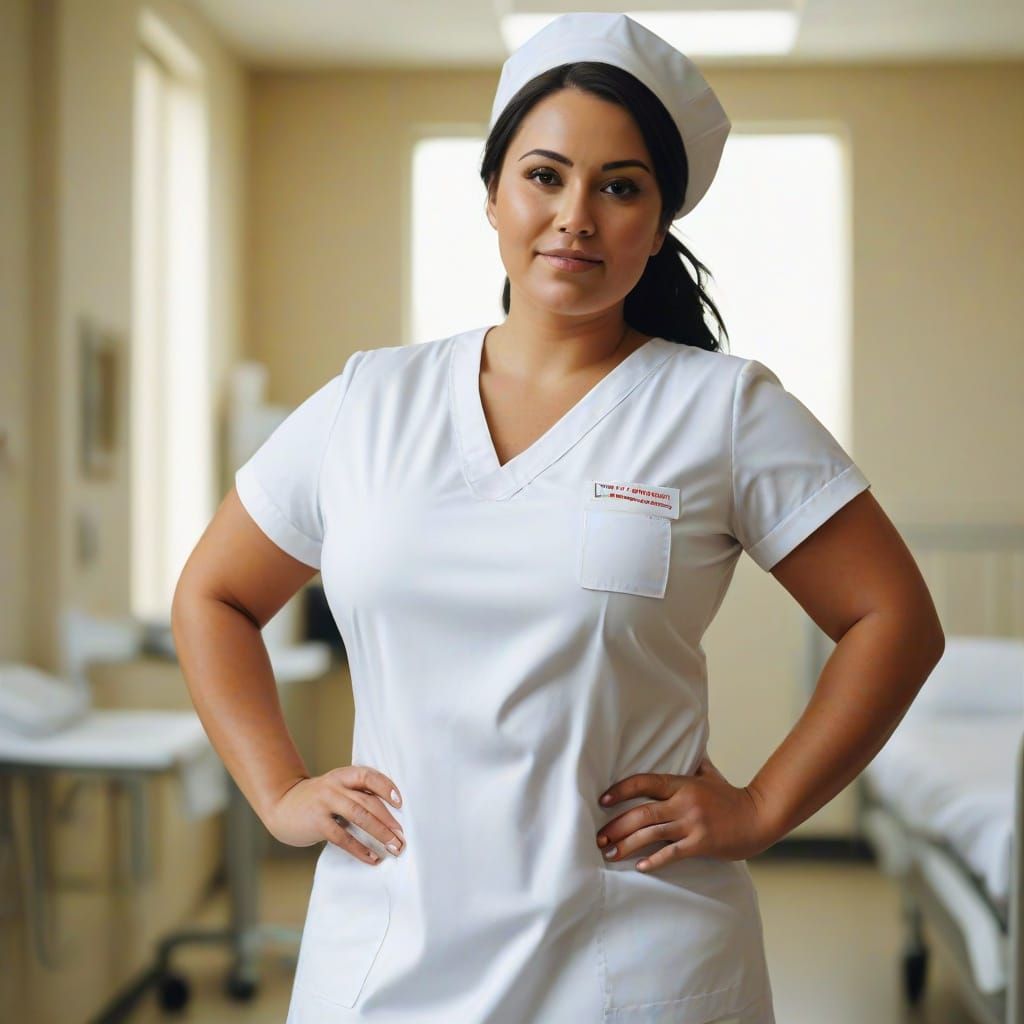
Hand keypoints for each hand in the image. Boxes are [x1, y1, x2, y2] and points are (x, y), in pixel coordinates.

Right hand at [265, 765, 405, 864]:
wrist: (281, 805)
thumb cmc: (316, 800)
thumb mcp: (335, 789)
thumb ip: (356, 794)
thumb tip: (389, 815)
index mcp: (342, 775)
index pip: (368, 775)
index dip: (386, 787)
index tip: (400, 802)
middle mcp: (335, 786)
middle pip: (368, 801)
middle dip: (389, 820)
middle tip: (402, 837)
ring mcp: (325, 803)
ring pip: (360, 816)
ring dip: (380, 833)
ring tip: (394, 847)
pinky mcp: (317, 823)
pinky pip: (343, 837)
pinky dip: (360, 849)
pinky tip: (372, 858)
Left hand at [595, 754, 775, 871]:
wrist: (758, 817)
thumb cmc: (731, 797)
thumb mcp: (710, 775)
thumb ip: (694, 764)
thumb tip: (689, 746)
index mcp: (682, 784)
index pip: (644, 782)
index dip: (621, 790)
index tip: (603, 799)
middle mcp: (683, 803)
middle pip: (641, 813)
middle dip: (616, 826)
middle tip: (599, 836)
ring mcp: (692, 824)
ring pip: (651, 834)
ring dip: (627, 845)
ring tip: (609, 853)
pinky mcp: (700, 844)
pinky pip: (671, 854)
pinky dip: (654, 861)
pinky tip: (639, 866)